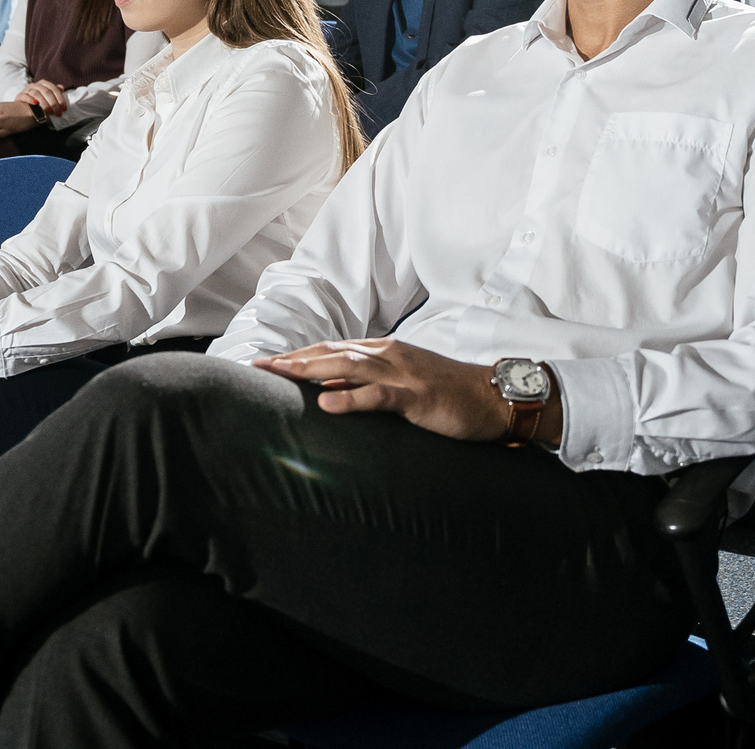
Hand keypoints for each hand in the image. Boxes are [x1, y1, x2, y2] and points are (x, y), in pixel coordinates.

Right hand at [19, 80, 69, 118]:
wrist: (22, 107)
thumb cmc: (38, 102)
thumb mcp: (47, 97)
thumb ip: (55, 92)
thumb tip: (62, 87)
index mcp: (43, 83)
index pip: (54, 89)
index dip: (60, 98)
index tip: (64, 108)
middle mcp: (35, 85)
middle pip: (46, 92)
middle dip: (53, 103)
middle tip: (58, 113)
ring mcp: (27, 89)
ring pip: (37, 94)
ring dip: (44, 103)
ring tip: (49, 112)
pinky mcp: (20, 95)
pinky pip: (25, 96)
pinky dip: (30, 100)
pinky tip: (35, 104)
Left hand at [253, 339, 558, 446]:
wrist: (494, 398)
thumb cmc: (451, 395)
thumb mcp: (408, 385)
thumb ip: (374, 386)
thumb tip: (335, 393)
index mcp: (387, 353)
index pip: (335, 350)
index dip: (301, 354)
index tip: (269, 361)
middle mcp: (390, 356)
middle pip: (334, 353)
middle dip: (295, 358)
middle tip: (260, 365)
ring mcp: (403, 374)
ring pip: (349, 367)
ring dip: (312, 369)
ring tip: (281, 374)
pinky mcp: (417, 396)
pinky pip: (378, 396)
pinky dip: (350, 399)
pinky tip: (326, 404)